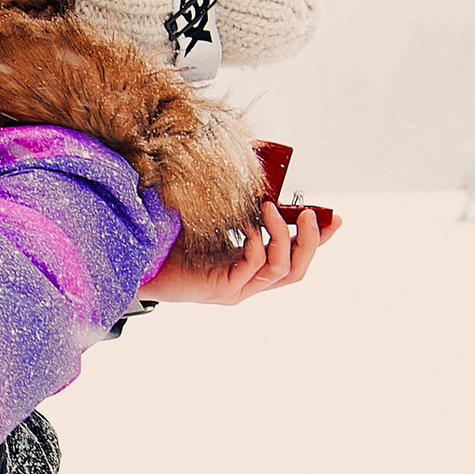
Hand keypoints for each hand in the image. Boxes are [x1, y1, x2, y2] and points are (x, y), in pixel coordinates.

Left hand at [145, 200, 339, 306]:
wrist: (140, 260)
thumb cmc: (172, 240)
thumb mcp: (215, 220)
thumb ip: (239, 210)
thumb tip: (259, 184)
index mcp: (251, 268)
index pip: (295, 258)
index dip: (317, 240)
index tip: (334, 218)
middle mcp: (249, 283)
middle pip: (297, 269)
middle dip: (310, 240)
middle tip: (308, 213)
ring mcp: (237, 289)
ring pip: (281, 270)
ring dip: (283, 236)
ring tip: (270, 208)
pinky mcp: (223, 289)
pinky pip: (253, 266)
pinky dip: (257, 242)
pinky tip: (248, 224)